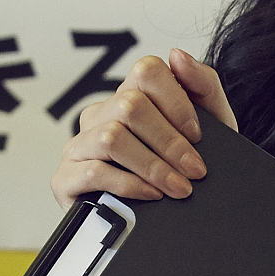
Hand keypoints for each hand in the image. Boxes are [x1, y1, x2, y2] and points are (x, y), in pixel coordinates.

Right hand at [50, 47, 236, 210]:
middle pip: (130, 106)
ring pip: (111, 138)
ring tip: (178, 187)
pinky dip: (129, 184)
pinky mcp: (65, 178)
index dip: (175, 101)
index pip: (146, 71)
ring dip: (152, 165)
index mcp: (130, 95)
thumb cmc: (182, 166)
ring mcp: (79, 145)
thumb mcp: (209, 126)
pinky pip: (94, 172)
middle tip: (194, 170)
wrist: (171, 219)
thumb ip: (202, 85)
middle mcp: (100, 114)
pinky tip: (152, 195)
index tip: (197, 134)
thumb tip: (178, 55)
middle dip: (169, 141)